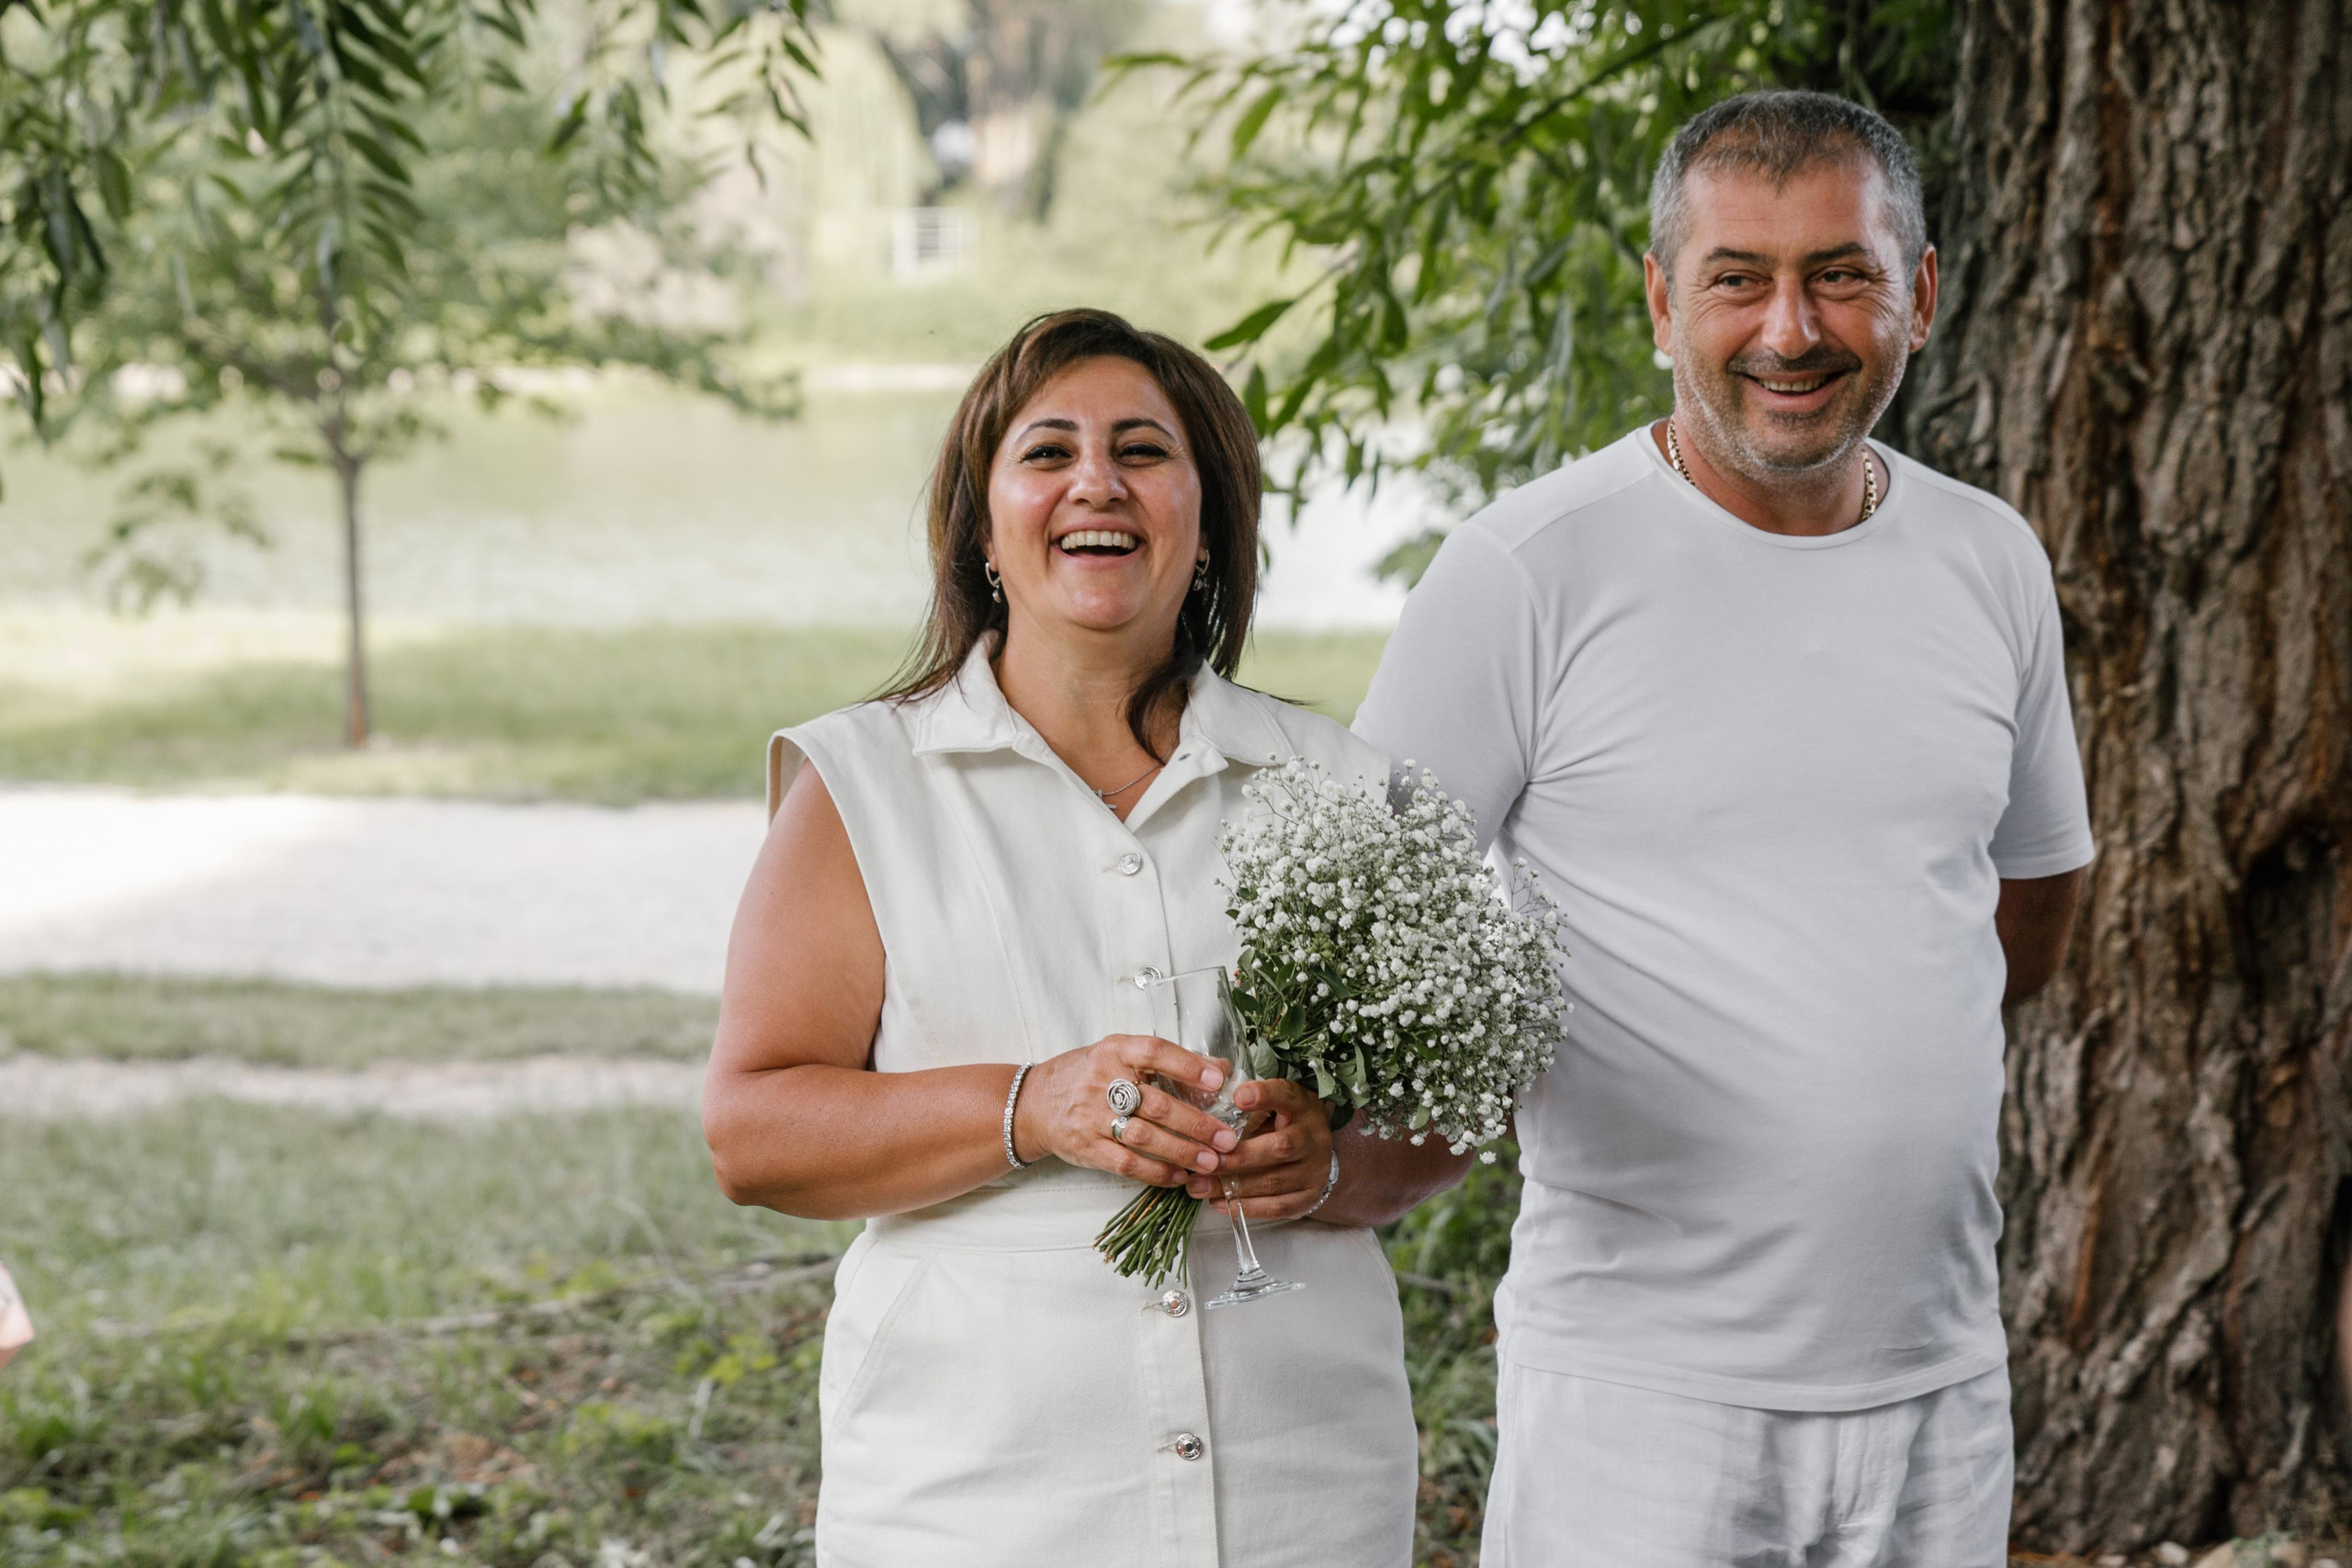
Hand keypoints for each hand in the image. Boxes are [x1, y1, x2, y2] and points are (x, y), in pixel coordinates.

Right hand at [1013, 1034, 1239, 1187]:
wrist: (1035, 1102)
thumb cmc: (1089, 1075)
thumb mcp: (1120, 1056)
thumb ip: (1167, 1062)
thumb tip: (1221, 1069)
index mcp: (1115, 1051)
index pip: (1154, 1052)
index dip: (1188, 1065)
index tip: (1219, 1079)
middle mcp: (1101, 1081)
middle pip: (1156, 1103)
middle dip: (1197, 1123)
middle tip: (1228, 1138)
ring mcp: (1091, 1117)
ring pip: (1144, 1137)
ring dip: (1182, 1152)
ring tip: (1213, 1162)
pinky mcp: (1086, 1147)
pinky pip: (1127, 1164)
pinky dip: (1157, 1172)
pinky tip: (1181, 1176)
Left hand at [1185, 1079, 1332, 1220]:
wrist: (1315, 1152)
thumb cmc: (1284, 1122)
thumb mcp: (1273, 1103)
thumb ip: (1248, 1102)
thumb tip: (1206, 1102)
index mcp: (1303, 1106)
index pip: (1287, 1095)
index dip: (1264, 1095)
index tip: (1238, 1097)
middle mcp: (1314, 1138)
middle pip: (1279, 1148)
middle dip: (1239, 1157)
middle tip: (1206, 1161)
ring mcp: (1315, 1170)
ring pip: (1273, 1182)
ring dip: (1232, 1186)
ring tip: (1198, 1186)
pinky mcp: (1309, 1197)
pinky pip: (1276, 1207)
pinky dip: (1245, 1207)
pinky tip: (1218, 1202)